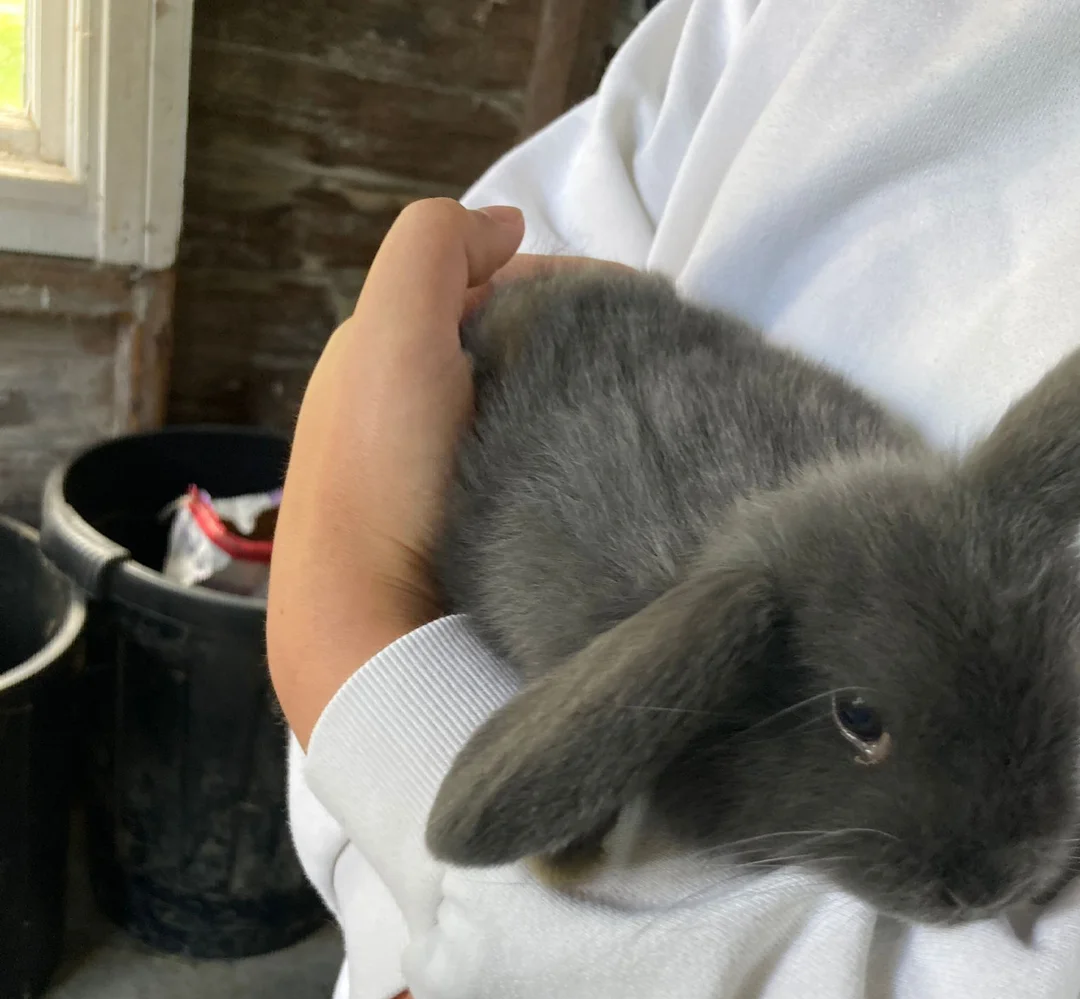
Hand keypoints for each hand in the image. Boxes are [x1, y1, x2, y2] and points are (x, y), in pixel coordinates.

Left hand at [267, 197, 631, 749]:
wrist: (366, 619)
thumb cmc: (378, 470)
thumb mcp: (390, 328)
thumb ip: (435, 246)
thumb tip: (505, 224)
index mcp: (382, 350)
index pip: (486, 288)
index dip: (560, 282)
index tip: (634, 307)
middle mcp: (405, 405)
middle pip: (510, 348)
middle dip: (575, 342)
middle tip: (646, 362)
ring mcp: (437, 472)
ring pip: (523, 408)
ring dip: (576, 400)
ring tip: (636, 414)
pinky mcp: (466, 530)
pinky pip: (529, 467)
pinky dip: (566, 453)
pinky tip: (599, 468)